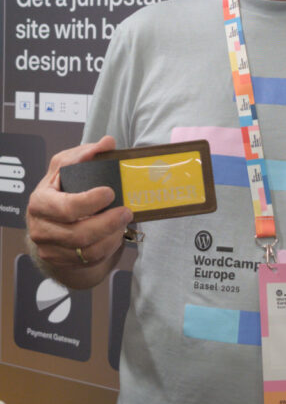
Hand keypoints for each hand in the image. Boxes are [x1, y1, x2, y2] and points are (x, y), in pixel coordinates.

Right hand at [26, 135, 132, 285]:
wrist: (51, 221)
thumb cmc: (60, 190)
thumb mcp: (66, 168)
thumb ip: (85, 154)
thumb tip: (106, 143)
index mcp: (41, 201)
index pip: (66, 207)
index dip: (90, 202)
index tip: (110, 192)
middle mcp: (41, 227)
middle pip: (78, 234)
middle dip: (108, 223)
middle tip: (126, 211)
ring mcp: (50, 247)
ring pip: (87, 250)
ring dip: (111, 236)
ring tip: (123, 221)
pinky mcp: (61, 260)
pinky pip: (90, 259)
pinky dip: (108, 246)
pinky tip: (115, 234)